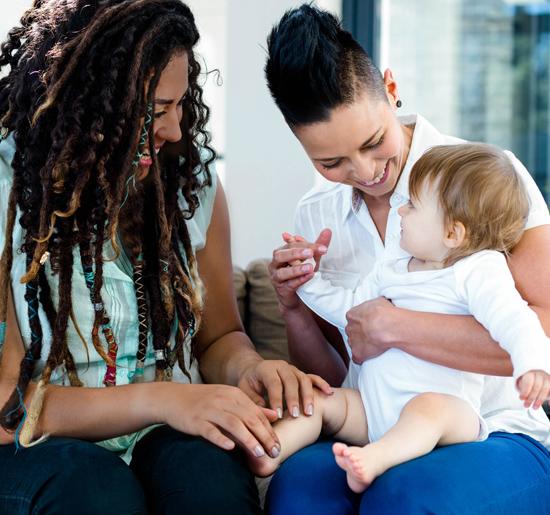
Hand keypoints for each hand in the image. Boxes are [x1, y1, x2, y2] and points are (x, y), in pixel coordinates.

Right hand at [161, 383, 280, 457]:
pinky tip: (230, 448)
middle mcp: (224, 400)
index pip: (257, 413)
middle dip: (264, 436)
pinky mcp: (196, 421)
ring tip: (259, 453)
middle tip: (275, 452)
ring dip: (248, 439)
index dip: (269, 430)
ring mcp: (210, 410)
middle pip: (249, 418)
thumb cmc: (204, 400)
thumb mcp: (228, 398)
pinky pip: (210, 430)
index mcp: (234, 394)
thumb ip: (251, 406)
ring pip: (233, 424)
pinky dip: (221, 438)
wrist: (173, 398)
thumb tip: (274, 415)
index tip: (279, 445)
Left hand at [238, 359, 332, 418]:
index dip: (277, 399)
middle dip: (294, 398)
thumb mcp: (245, 391)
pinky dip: (322, 384)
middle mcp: (281, 366)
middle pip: (291, 380)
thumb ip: (254, 401)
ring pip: (303, 379)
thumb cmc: (249, 383)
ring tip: (309, 412)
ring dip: (308, 395)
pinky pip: (313, 377)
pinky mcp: (300, 373)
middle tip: (295, 415)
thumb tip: (269, 413)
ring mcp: (293, 369)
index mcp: (266, 368)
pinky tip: (329, 393)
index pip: (274, 383)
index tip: (279, 415)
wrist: (254, 370)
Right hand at [268, 229, 330, 311]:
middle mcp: (275, 264)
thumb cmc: (301, 274)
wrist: (297, 296)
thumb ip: (317, 245)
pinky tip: (309, 276)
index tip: (323, 248)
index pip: (291, 245)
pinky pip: (289, 284)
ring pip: (282, 272)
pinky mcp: (282, 290)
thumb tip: (327, 230)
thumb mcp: (311, 258)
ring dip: (297, 269)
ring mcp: (276, 278)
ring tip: (310, 267)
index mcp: (281, 252)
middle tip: (310, 253)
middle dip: (295, 253)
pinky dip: (299, 280)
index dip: (306, 245)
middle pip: (280, 255)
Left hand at [345, 297, 398, 363]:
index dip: (362, 322)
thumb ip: (373, 306)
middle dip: (360, 333)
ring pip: (354, 344)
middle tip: (372, 335)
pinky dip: (361, 358)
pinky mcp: (357, 353)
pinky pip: (356, 358)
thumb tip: (378, 306)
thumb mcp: (378, 301)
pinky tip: (368, 357)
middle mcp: (349, 328)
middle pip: (352, 331)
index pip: (353, 319)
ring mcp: (352, 341)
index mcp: (352, 315)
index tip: (370, 324)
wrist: (387, 326)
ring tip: (374, 345)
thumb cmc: (384, 312)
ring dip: (361, 345)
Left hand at [517, 370, 549, 408]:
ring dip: (540, 399)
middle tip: (526, 405)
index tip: (521, 398)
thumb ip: (523, 389)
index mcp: (531, 373)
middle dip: (531, 397)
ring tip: (535, 407)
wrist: (536, 376)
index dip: (525, 391)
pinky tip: (548, 404)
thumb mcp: (523, 383)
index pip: (528, 382)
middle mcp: (540, 375)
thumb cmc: (529, 381)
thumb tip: (523, 398)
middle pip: (537, 386)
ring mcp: (547, 379)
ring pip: (546, 389)